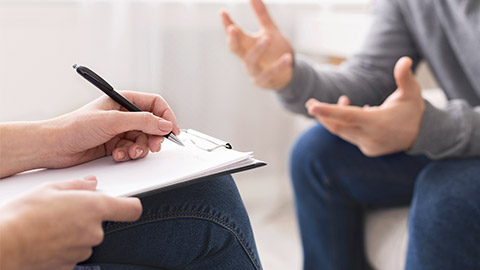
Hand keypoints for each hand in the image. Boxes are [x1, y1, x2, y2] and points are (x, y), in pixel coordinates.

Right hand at [0, 176, 141, 269]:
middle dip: (87, 217)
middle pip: (102, 223)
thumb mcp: (50, 188)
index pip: (132, 209)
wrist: (5, 245)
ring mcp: (83, 250)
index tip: (125, 203)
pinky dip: (64, 246)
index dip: (129, 205)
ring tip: (50, 224)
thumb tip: (91, 183)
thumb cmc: (24, 216)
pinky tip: (47, 238)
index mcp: (94, 208)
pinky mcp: (71, 265)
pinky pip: (73, 251)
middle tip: (64, 210)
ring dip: (74, 232)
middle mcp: (94, 232)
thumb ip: (77, 185)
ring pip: (86, 238)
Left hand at [44, 91, 180, 168]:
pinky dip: (128, 154)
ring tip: (130, 152)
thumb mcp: (113, 121)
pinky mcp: (116, 144)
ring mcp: (120, 130)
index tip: (172, 131)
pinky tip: (118, 155)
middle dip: (154, 137)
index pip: (155, 104)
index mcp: (123, 100)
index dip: (166, 116)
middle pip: (152, 124)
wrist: (54, 146)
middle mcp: (124, 114)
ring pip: (143, 140)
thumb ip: (142, 121)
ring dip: (140, 148)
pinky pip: (132, 149)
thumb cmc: (75, 126)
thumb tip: (165, 124)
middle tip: (153, 146)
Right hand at [220, 0, 293, 88]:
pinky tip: (287, 58)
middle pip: (235, 49)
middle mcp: (246, 58)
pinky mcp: (264, 80)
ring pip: (251, 61)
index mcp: (245, 45)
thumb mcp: (270, 30)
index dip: (227, 24)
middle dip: (233, 39)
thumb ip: (261, 15)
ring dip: (258, 49)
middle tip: (232, 28)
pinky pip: (270, 73)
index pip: (233, 34)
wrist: (286, 74)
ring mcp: (253, 71)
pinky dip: (279, 66)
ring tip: (267, 38)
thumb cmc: (274, 51)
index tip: (223, 12)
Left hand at [306, 57, 424, 156]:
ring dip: (333, 117)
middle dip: (322, 114)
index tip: (312, 107)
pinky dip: (344, 124)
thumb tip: (404, 60)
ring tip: (337, 100)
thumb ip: (404, 77)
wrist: (423, 135)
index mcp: (378, 122)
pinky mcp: (367, 149)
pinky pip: (349, 136)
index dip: (329, 110)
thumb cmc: (414, 110)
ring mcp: (368, 145)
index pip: (348, 116)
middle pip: (338, 126)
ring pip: (342, 131)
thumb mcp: (412, 92)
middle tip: (310, 103)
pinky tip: (350, 110)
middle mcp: (371, 137)